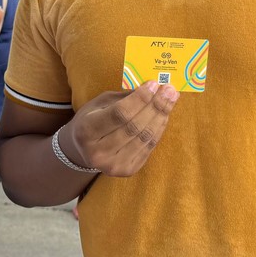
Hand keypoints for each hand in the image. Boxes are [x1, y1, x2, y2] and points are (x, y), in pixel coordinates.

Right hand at [64, 81, 178, 177]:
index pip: (119, 114)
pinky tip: (164, 115)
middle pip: (134, 127)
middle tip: (169, 90)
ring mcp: (114, 165)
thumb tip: (152, 90)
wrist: (84, 150)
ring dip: (161, 116)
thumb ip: (123, 98)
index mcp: (86, 131)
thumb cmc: (92, 120)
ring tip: (171, 100)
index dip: (139, 99)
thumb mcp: (100, 103)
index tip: (154, 85)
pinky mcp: (127, 171)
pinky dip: (159, 129)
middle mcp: (98, 152)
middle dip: (155, 106)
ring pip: (145, 138)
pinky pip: (149, 147)